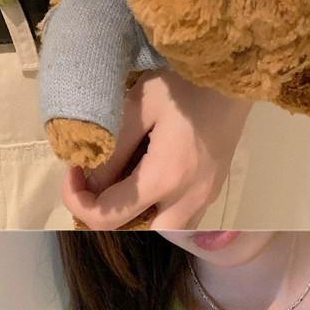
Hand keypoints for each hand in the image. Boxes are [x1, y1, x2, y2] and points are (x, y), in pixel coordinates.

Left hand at [61, 70, 250, 229]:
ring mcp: (206, 197)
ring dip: (137, 217)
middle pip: (138, 234)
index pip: (108, 216)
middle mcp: (188, 198)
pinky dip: (159, 211)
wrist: (237, 74)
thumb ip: (112, 149)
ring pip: (165, 232)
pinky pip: (183, 219)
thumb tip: (90, 182)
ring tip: (121, 184)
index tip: (73, 171)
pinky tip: (149, 182)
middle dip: (108, 216)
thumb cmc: (186, 81)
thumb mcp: (140, 105)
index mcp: (165, 177)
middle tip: (96, 183)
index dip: (78, 200)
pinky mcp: (214, 189)